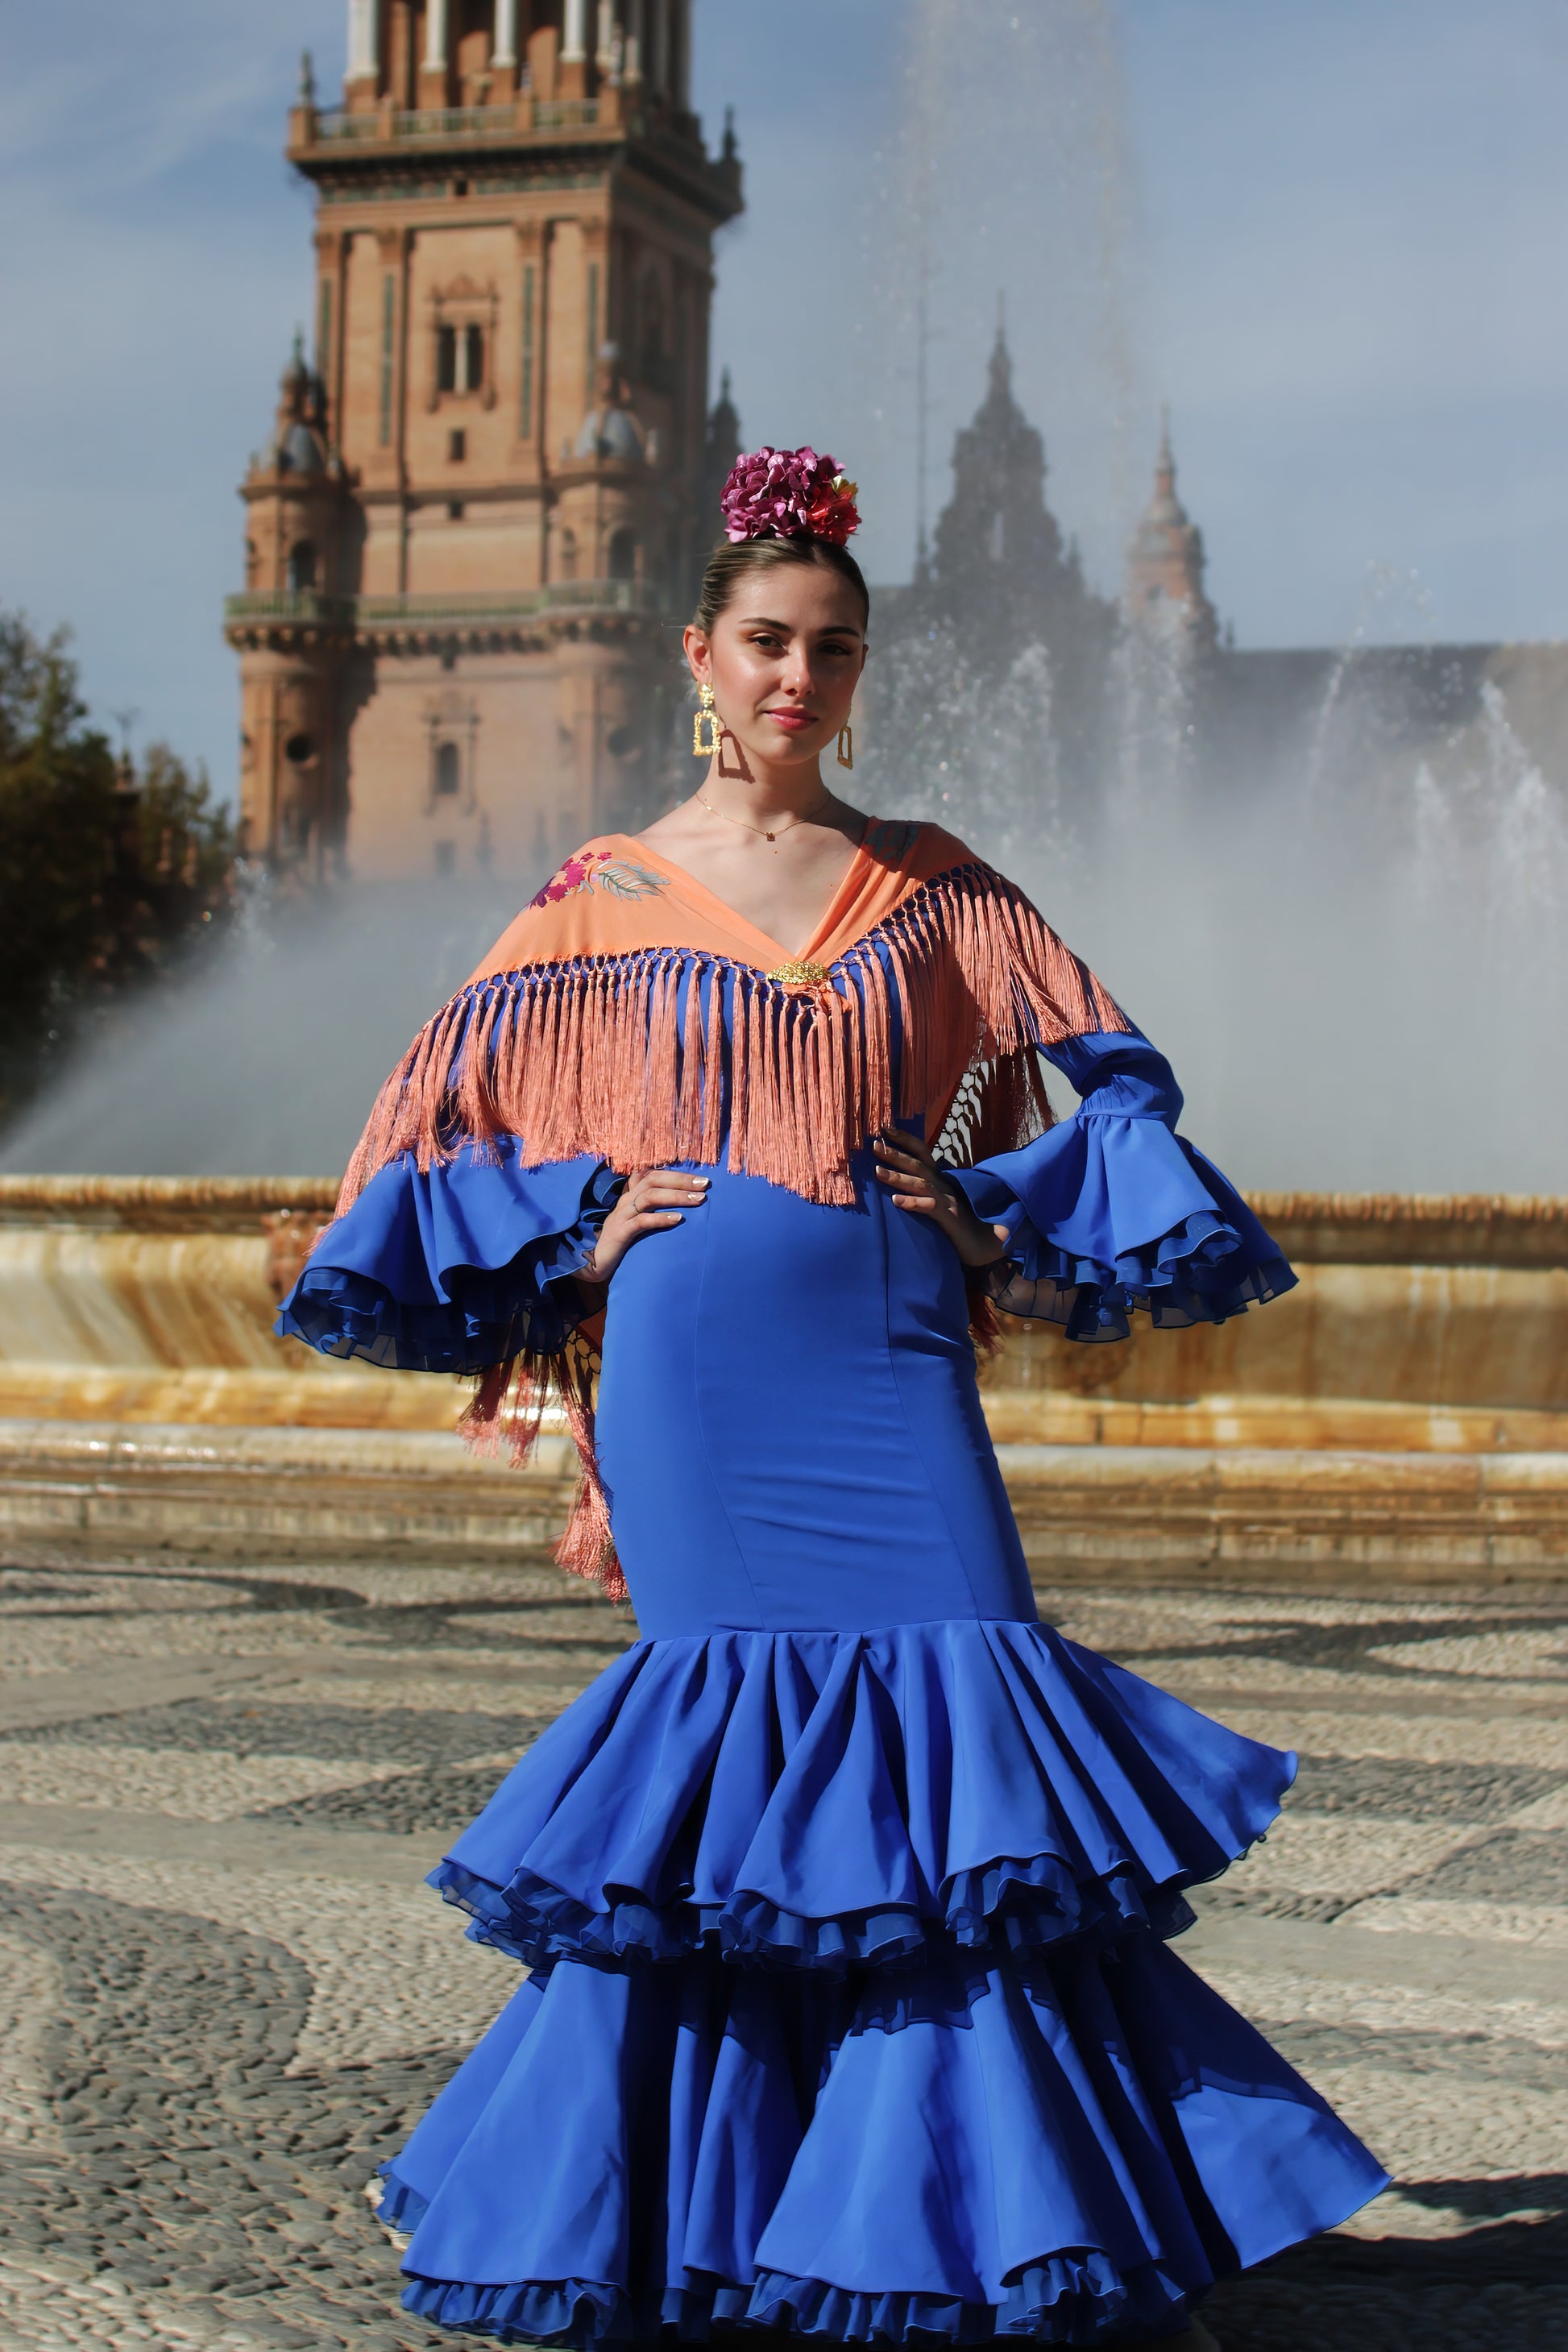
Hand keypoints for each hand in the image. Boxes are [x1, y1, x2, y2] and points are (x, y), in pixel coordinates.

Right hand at [579, 1168, 708, 1285]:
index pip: (653, 1174)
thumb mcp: (637, 1220)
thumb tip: (681, 1206)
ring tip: (698, 1200)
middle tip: (705, 1184)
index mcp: (632, 1195)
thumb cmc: (622, 1241)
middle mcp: (627, 1200)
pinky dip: (660, 1218)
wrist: (595, 1261)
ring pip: (649, 1197)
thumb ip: (652, 1209)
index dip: (676, 1173)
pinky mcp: (620, 1232)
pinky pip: (641, 1221)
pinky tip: (678, 1219)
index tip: (701, 1177)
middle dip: (681, 1180)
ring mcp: (622, 1215)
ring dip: (676, 1196)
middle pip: (654, 1180)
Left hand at [872, 1130, 1010, 1268]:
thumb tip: (897, 1184)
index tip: (884, 1128)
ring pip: (921, 1183)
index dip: (905, 1139)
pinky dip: (913, 1203)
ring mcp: (948, 1200)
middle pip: (918, 1165)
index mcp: (940, 1179)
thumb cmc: (959, 1223)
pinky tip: (896, 1201)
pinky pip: (930, 1207)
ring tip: (877, 1172)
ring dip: (898, 1177)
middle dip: (895, 1154)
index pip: (922, 1153)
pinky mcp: (950, 1217)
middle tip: (873, 1145)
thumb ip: (924, 1191)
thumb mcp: (939, 1202)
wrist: (988, 1241)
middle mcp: (943, 1185)